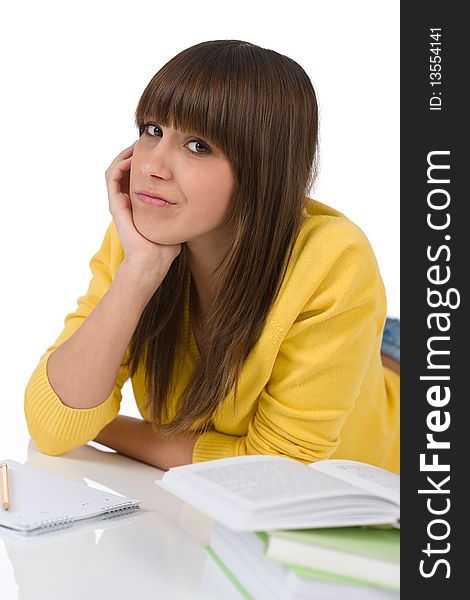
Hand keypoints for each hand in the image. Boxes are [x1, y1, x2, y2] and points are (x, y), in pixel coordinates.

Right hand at [105, 143, 180, 278]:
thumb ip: (182, 208)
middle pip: (126, 169)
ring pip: (116, 169)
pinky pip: (112, 177)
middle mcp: (127, 201)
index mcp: (139, 204)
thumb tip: (199, 196)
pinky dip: (119, 164)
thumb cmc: (166, 247)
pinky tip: (131, 156)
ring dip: (125, 154)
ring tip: (137, 143)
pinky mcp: (116, 205)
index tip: (158, 150)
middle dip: (135, 153)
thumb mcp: (176, 220)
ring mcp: (120, 203)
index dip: (146, 161)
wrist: (153, 262)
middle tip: (147, 140)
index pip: (139, 176)